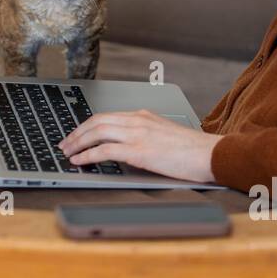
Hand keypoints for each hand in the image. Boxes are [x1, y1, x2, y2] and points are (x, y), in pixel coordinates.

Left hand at [58, 109, 218, 182]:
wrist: (212, 154)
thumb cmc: (194, 150)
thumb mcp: (165, 135)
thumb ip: (145, 135)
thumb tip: (127, 148)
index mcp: (144, 115)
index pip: (107, 116)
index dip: (87, 125)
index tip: (77, 134)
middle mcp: (138, 120)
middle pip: (96, 121)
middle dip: (76, 132)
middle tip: (64, 143)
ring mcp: (138, 134)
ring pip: (96, 132)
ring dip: (77, 143)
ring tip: (67, 153)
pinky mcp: (139, 150)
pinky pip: (104, 150)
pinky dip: (87, 155)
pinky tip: (80, 161)